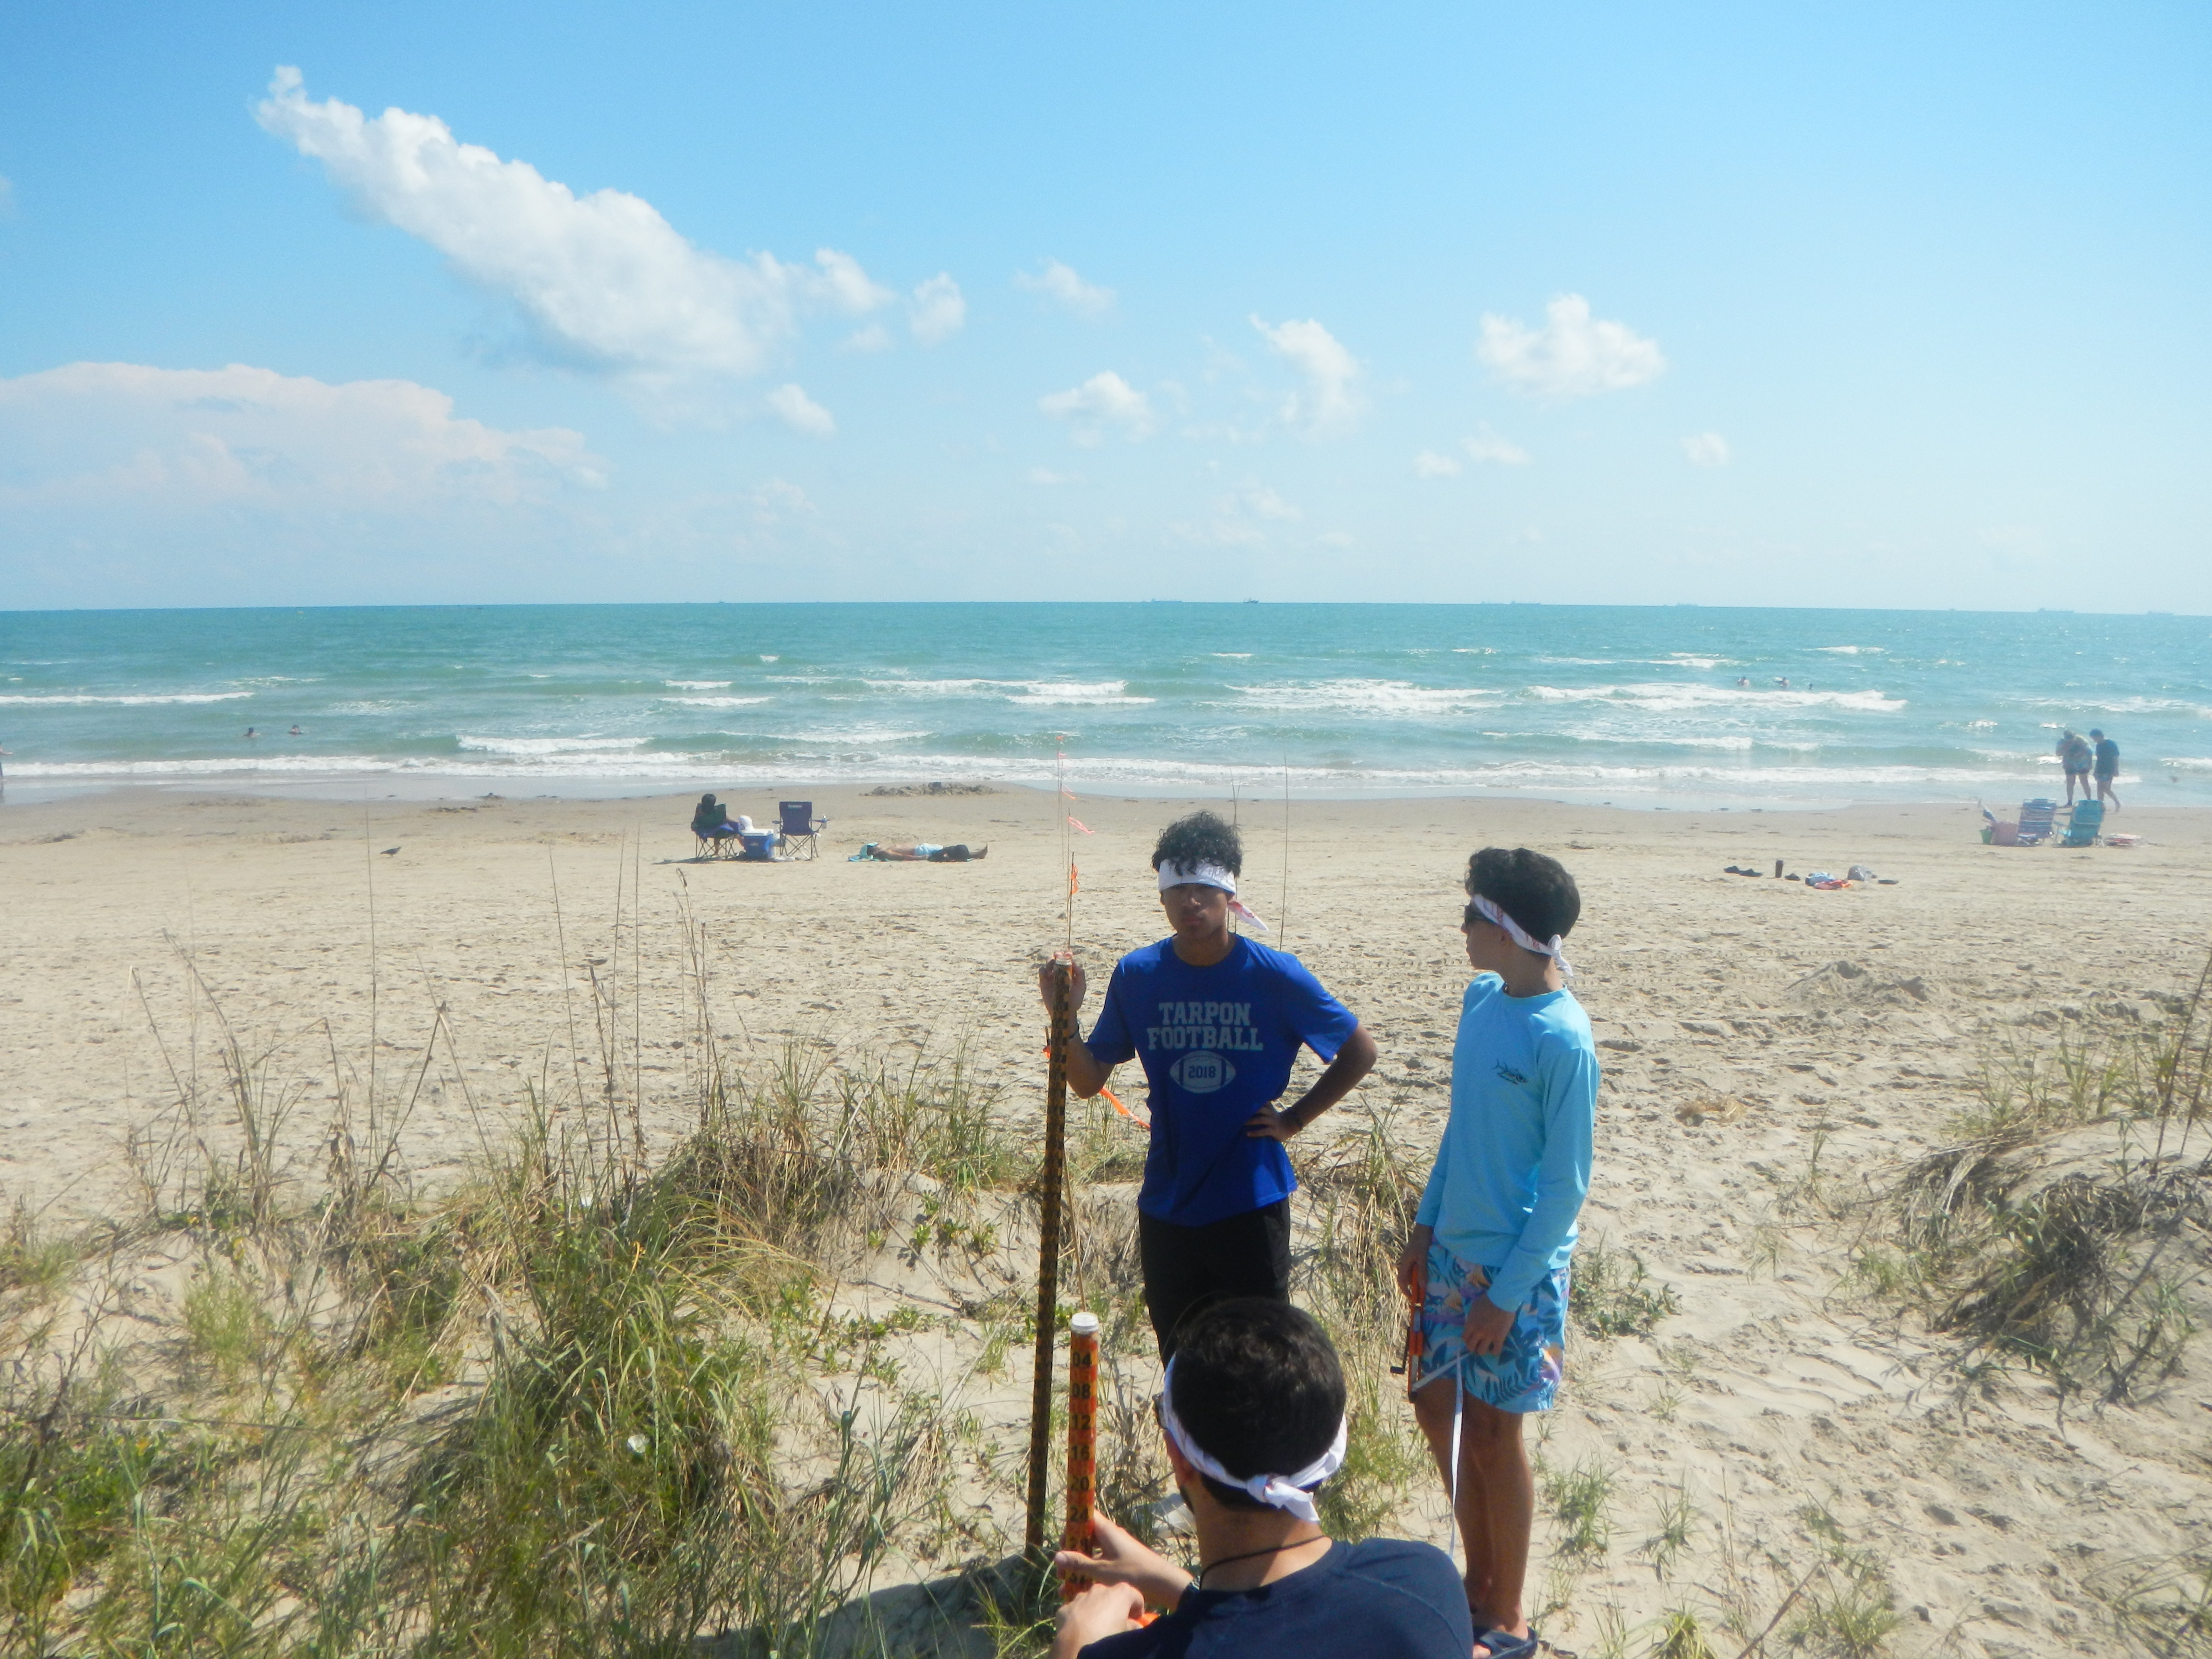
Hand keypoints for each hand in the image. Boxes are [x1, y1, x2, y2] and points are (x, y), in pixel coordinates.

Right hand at [1037, 955, 1087, 1020]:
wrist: (1065, 1011)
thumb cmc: (1075, 999)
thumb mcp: (1081, 986)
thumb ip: (1080, 974)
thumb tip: (1074, 962)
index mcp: (1069, 971)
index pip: (1067, 959)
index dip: (1067, 954)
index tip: (1068, 954)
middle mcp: (1059, 971)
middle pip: (1056, 958)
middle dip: (1057, 955)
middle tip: (1058, 957)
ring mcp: (1051, 976)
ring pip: (1048, 962)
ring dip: (1050, 962)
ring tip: (1054, 968)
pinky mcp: (1043, 981)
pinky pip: (1041, 971)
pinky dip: (1043, 969)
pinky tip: (1048, 974)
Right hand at [1052, 1512, 1191, 1610]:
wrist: (1162, 1583)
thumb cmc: (1132, 1573)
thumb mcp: (1102, 1570)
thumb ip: (1079, 1563)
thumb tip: (1056, 1556)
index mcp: (1106, 1530)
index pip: (1084, 1516)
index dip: (1071, 1526)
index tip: (1061, 1544)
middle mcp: (1110, 1535)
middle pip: (1085, 1536)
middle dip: (1072, 1552)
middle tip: (1061, 1571)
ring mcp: (1116, 1548)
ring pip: (1092, 1552)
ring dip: (1080, 1565)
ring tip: (1067, 1584)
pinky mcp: (1121, 1560)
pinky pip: (1101, 1561)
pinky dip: (1091, 1572)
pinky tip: (1083, 1589)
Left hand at [1052, 1581, 1147, 1656]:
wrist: (1077, 1649)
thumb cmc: (1109, 1639)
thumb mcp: (1128, 1636)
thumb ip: (1133, 1627)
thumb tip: (1134, 1626)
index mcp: (1120, 1593)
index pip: (1135, 1597)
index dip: (1137, 1609)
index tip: (1136, 1620)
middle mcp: (1099, 1589)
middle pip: (1111, 1596)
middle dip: (1114, 1607)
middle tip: (1115, 1624)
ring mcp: (1080, 1597)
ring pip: (1090, 1601)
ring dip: (1094, 1611)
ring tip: (1095, 1629)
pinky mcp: (1065, 1608)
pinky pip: (1075, 1611)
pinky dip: (1078, 1618)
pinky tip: (1079, 1632)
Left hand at [1243, 1103, 1302, 1140]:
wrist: (1289, 1125)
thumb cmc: (1273, 1118)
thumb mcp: (1268, 1109)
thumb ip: (1259, 1106)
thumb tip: (1244, 1104)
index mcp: (1268, 1107)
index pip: (1259, 1101)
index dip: (1250, 1100)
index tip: (1239, 1101)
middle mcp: (1270, 1113)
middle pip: (1260, 1108)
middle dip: (1249, 1110)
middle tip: (1238, 1113)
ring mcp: (1272, 1121)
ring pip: (1261, 1119)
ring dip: (1251, 1121)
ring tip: (1241, 1123)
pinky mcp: (1274, 1130)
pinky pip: (1264, 1131)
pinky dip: (1255, 1132)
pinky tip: (1248, 1134)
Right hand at [1397, 1226, 1432, 1301]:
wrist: (1422, 1230)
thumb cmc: (1421, 1243)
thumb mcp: (1422, 1257)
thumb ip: (1422, 1271)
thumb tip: (1422, 1286)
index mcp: (1404, 1264)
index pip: (1401, 1281)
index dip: (1406, 1291)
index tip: (1413, 1299)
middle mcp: (1404, 1264)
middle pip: (1404, 1280)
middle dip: (1411, 1289)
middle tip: (1420, 1296)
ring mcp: (1408, 1261)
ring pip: (1409, 1276)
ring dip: (1415, 1283)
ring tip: (1424, 1288)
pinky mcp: (1413, 1259)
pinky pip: (1413, 1271)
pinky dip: (1418, 1276)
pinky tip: (1425, 1277)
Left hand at [1461, 1292, 1516, 1356]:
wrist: (1502, 1299)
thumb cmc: (1487, 1300)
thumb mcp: (1474, 1307)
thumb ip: (1471, 1317)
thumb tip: (1471, 1322)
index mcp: (1470, 1324)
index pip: (1464, 1338)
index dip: (1467, 1341)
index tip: (1471, 1340)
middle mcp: (1477, 1332)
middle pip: (1471, 1347)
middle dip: (1474, 1348)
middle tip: (1478, 1345)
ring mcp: (1488, 1336)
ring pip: (1481, 1351)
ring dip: (1483, 1350)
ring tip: (1487, 1347)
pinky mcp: (1499, 1338)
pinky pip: (1496, 1351)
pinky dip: (1495, 1352)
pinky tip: (1495, 1348)